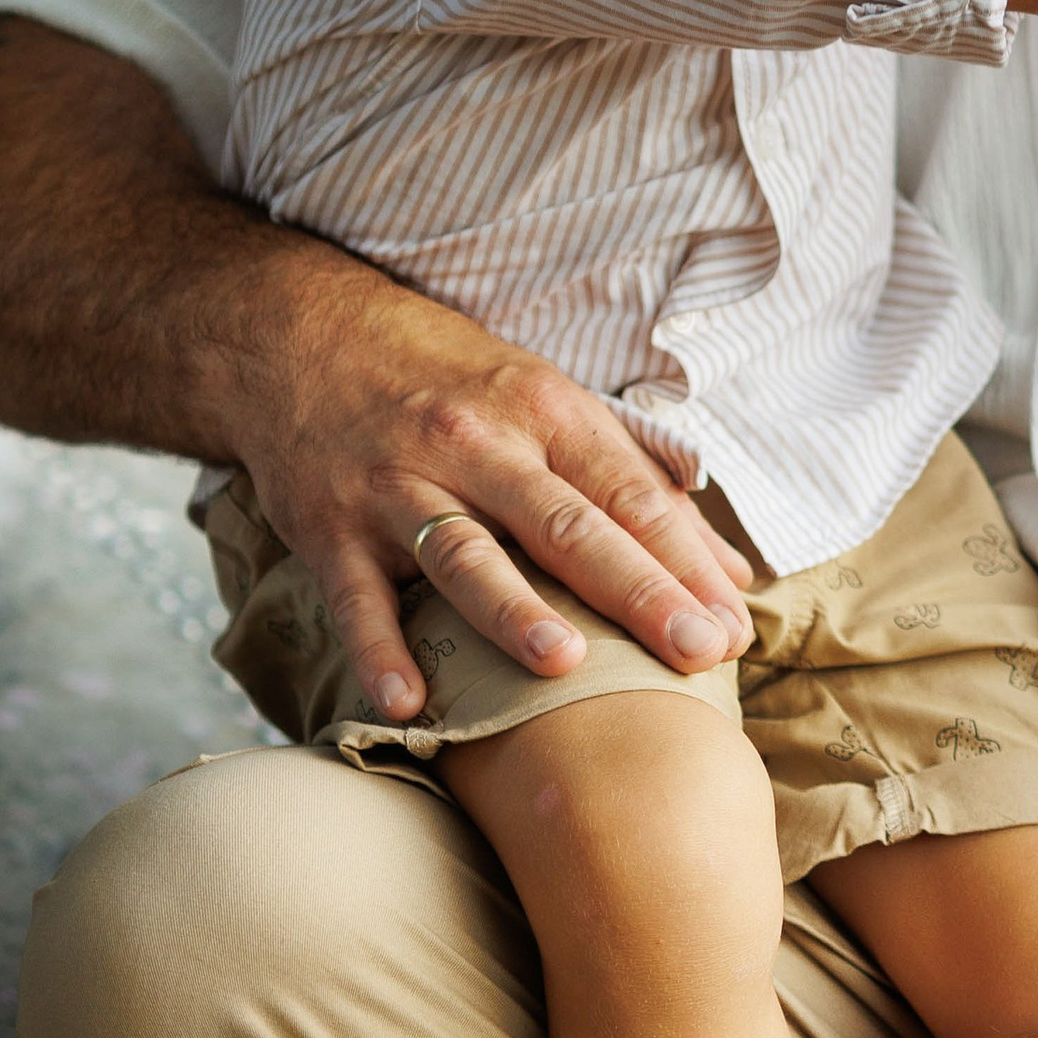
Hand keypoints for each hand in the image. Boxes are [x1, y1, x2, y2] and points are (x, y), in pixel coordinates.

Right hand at [235, 260, 753, 721]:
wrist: (303, 336)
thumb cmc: (452, 382)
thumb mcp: (551, 404)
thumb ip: (641, 489)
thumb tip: (734, 577)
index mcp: (544, 413)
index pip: (628, 495)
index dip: (686, 562)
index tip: (734, 628)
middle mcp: (477, 446)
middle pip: (567, 525)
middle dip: (637, 591)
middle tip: (697, 651)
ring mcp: (399, 486)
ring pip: (465, 553)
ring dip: (513, 610)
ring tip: (563, 665)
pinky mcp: (329, 525)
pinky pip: (356, 595)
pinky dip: (378, 649)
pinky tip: (408, 701)